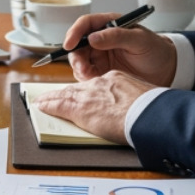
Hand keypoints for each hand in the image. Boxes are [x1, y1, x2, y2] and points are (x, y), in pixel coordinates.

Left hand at [35, 71, 156, 144]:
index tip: (83, 96)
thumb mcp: (144, 97)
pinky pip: (59, 104)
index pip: (96, 85)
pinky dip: (49, 104)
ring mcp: (89, 95)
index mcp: (116, 79)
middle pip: (77, 88)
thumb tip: (137, 109)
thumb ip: (134, 99)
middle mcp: (100, 84)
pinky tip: (41, 105)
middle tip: (53, 95)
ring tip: (43, 101)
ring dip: (52, 98)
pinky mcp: (80, 108)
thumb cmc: (152, 109)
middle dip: (64, 93)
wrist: (149, 114)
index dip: (86, 91)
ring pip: (65, 94)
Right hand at [61, 13, 178, 85]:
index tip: (69, 44)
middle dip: (76, 56)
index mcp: (109, 24)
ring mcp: (100, 56)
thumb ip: (117, 36)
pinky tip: (95, 82)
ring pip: (79, 60)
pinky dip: (86, 79)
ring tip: (91, 77)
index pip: (85, 24)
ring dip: (80, 69)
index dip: (74, 32)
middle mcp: (101, 39)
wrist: (167, 70)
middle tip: (82, 68)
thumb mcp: (139, 40)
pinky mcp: (102, 71)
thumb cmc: (156, 49)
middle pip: (77, 44)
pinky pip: (86, 75)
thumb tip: (93, 37)